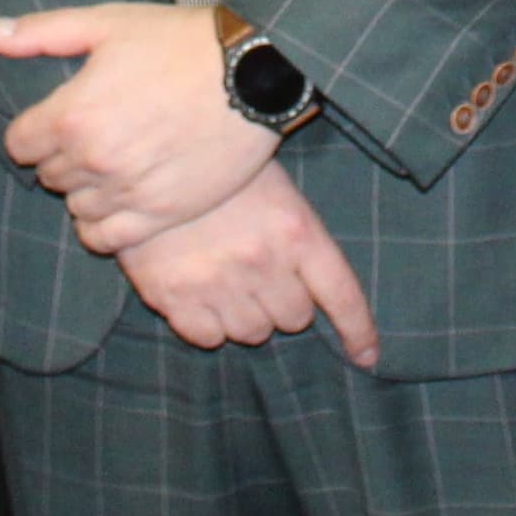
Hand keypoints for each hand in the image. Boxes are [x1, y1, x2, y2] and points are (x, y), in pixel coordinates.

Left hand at [0, 0, 274, 251]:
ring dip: (87, 188)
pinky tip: (121, 199)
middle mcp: (93, 160)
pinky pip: (107, 239)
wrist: (254, 72)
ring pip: (77, 208)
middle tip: (98, 133)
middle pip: (49, 175)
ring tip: (116, 162)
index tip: (63, 116)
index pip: (20, 144)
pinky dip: (105, 224)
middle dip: (65, 155)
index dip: (38, 129)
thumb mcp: (106, 24)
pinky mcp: (160, 215)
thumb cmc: (179, 41)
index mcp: (71, 115)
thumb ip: (39, 33)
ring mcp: (127, 193)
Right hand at [114, 162, 379, 366]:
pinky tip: (200, 290)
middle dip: (285, 301)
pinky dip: (209, 324)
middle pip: (295, 318)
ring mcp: (218, 283)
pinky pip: (208, 338)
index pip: (341, 295)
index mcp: (297, 230)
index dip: (357, 332)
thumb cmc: (224, 174)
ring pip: (253, 333)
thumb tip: (317, 295)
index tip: (367, 357)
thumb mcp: (277, 189)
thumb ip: (300, 238)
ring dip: (247, 314)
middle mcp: (262, 262)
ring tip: (228, 277)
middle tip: (262, 271)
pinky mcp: (174, 297)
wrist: (149, 158)